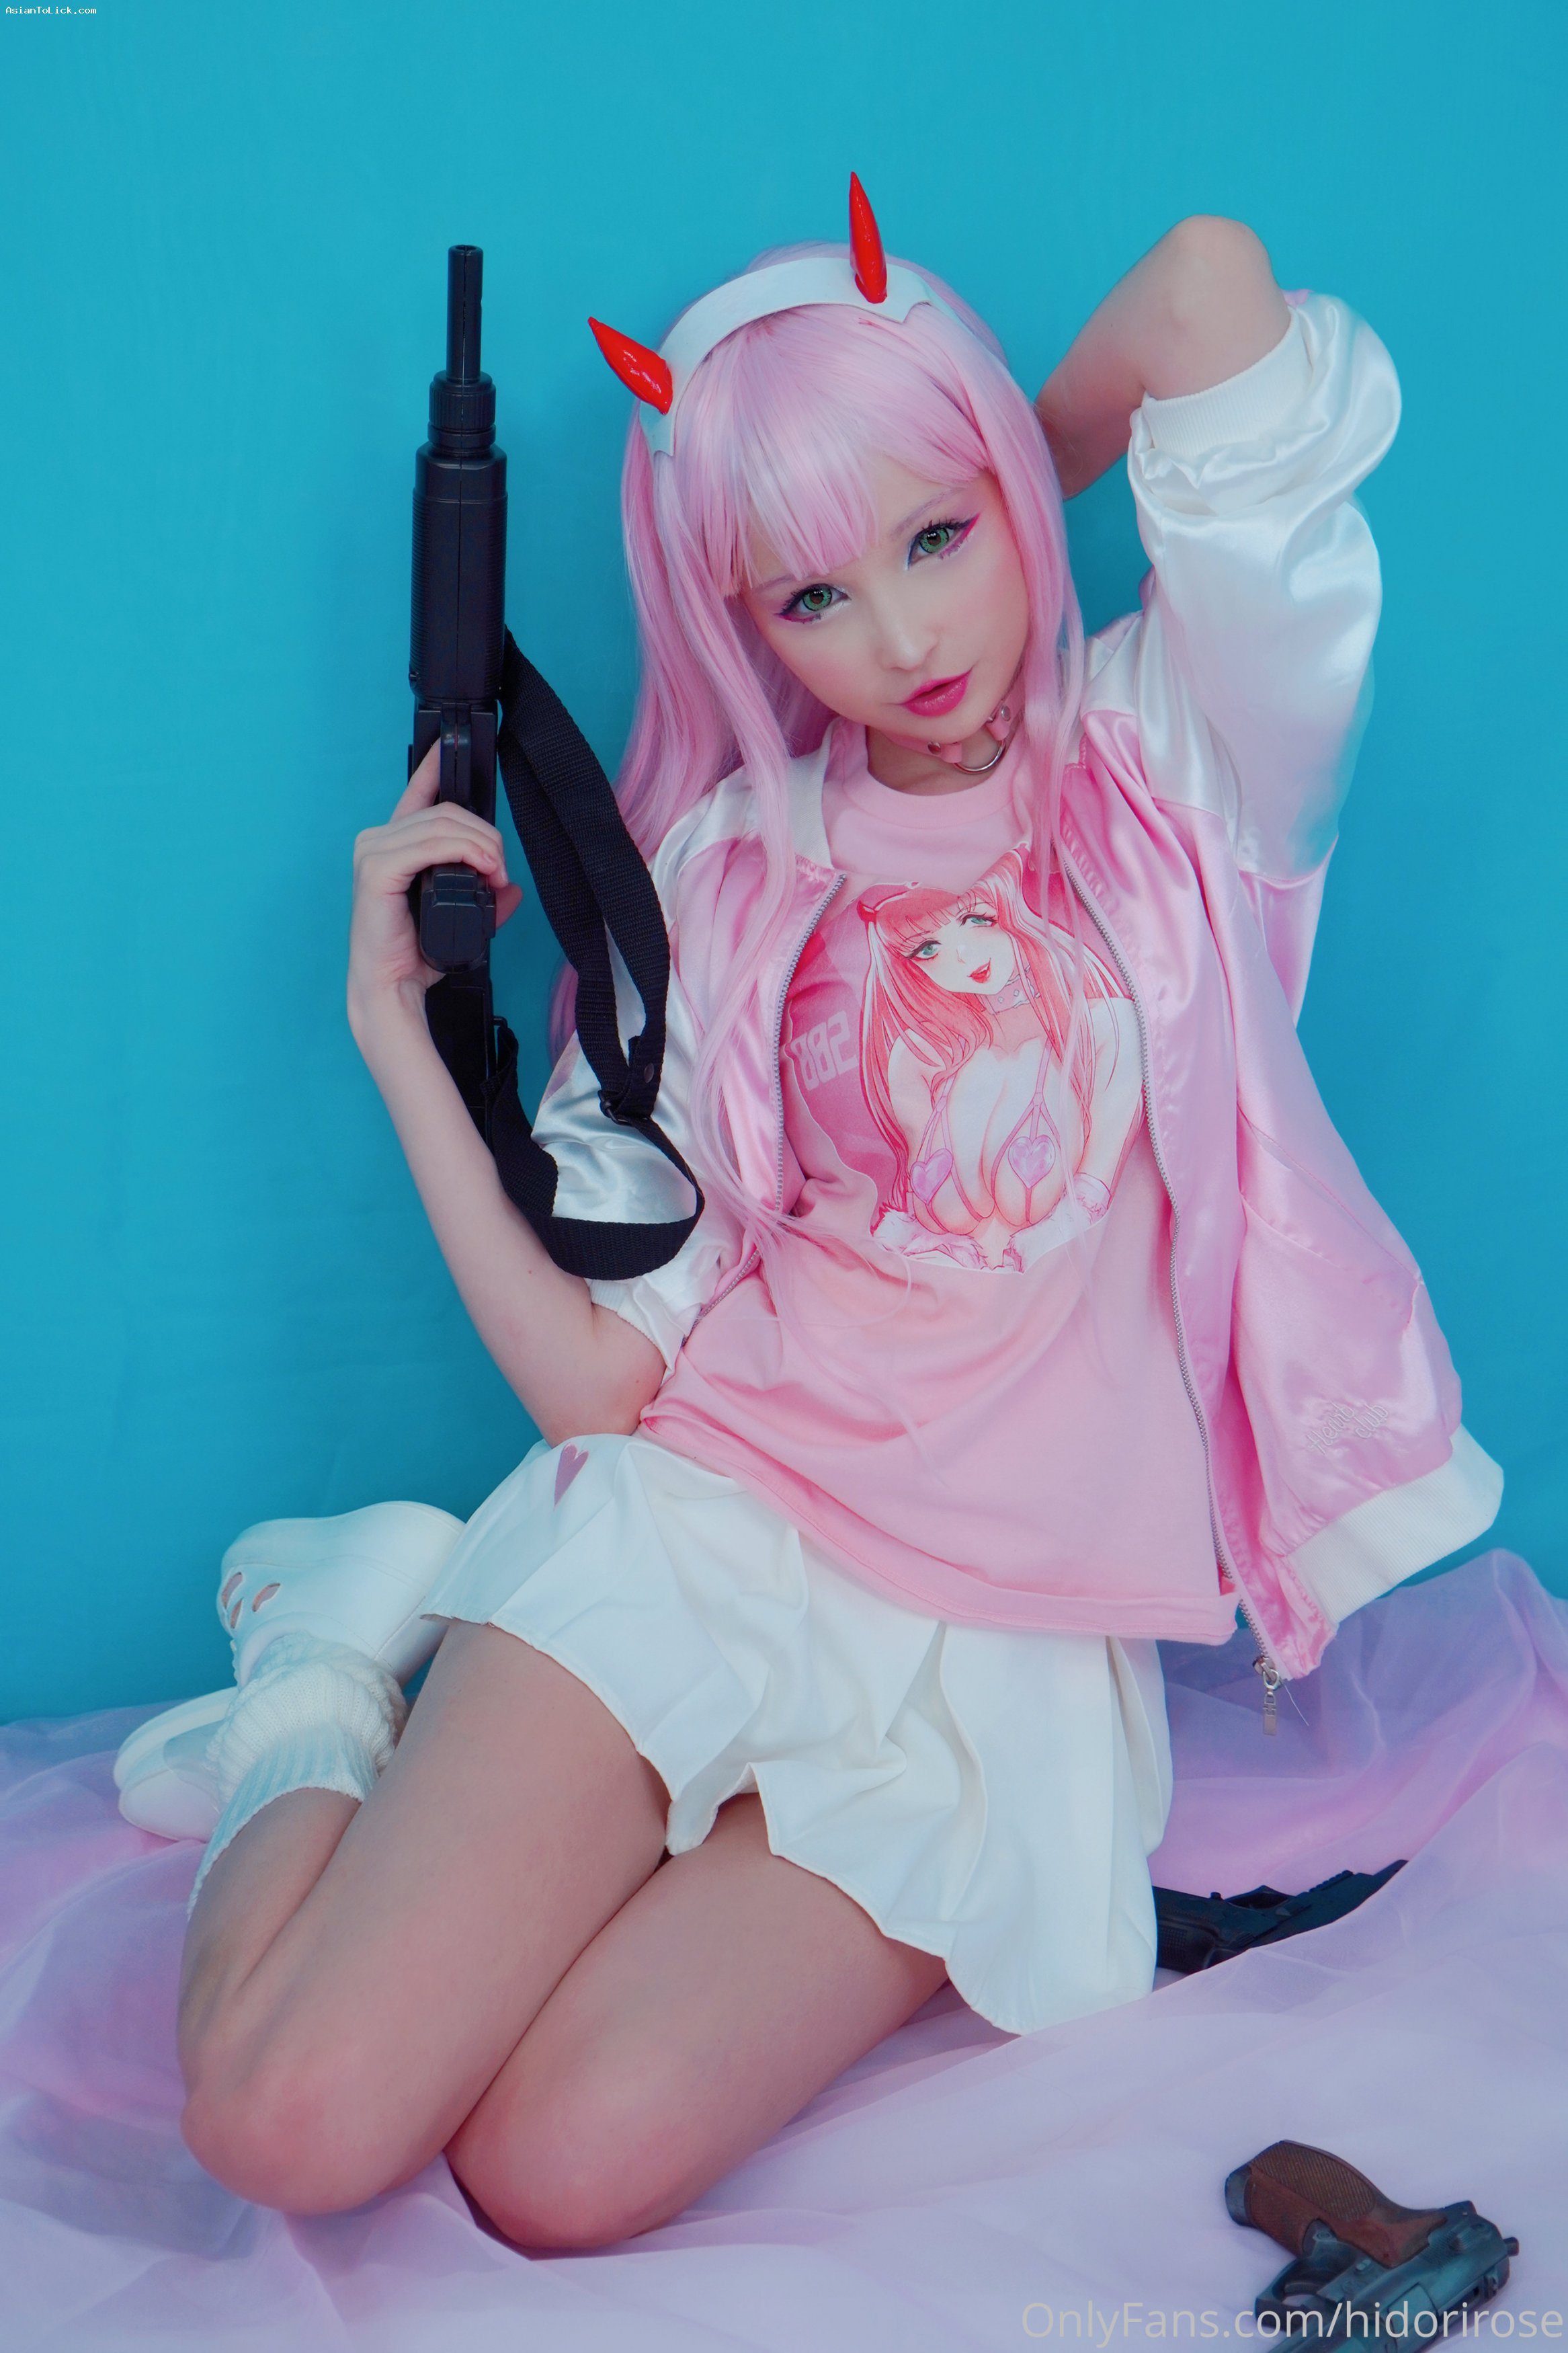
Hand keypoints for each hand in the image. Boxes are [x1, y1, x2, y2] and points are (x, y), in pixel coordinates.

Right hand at [347, 738, 524, 1038]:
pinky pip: (431, 844)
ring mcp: (373, 851)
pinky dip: (465, 852)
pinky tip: (484, 870)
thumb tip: (514, 889)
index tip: (453, 746)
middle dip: (486, 835)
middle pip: (446, 812)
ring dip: (482, 845)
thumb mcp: (460, 915)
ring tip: (497, 875)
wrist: (393, 988)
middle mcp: (378, 840)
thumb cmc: (417, 954)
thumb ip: (485, 897)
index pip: (418, 792)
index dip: (437, 766)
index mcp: (394, 844)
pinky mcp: (377, 869)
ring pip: (443, 824)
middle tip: (502, 869)